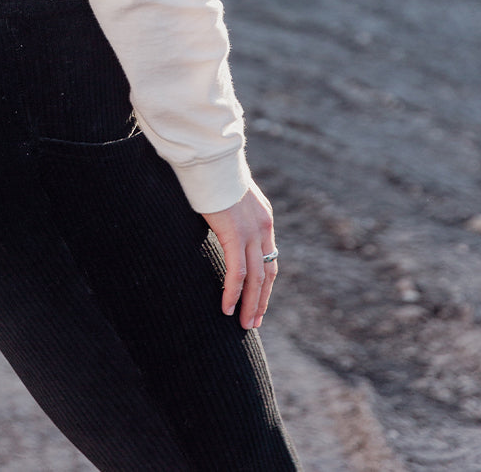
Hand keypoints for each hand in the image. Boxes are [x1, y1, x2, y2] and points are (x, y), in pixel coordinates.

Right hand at [202, 180, 277, 330]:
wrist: (211, 156)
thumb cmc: (212, 172)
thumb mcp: (229, 196)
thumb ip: (230, 213)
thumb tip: (219, 222)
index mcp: (263, 218)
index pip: (269, 257)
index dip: (265, 283)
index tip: (259, 300)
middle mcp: (262, 227)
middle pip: (267, 273)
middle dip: (261, 300)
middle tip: (254, 322)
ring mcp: (250, 231)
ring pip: (255, 278)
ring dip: (250, 304)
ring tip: (244, 324)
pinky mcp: (234, 234)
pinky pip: (237, 272)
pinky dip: (233, 293)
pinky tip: (227, 309)